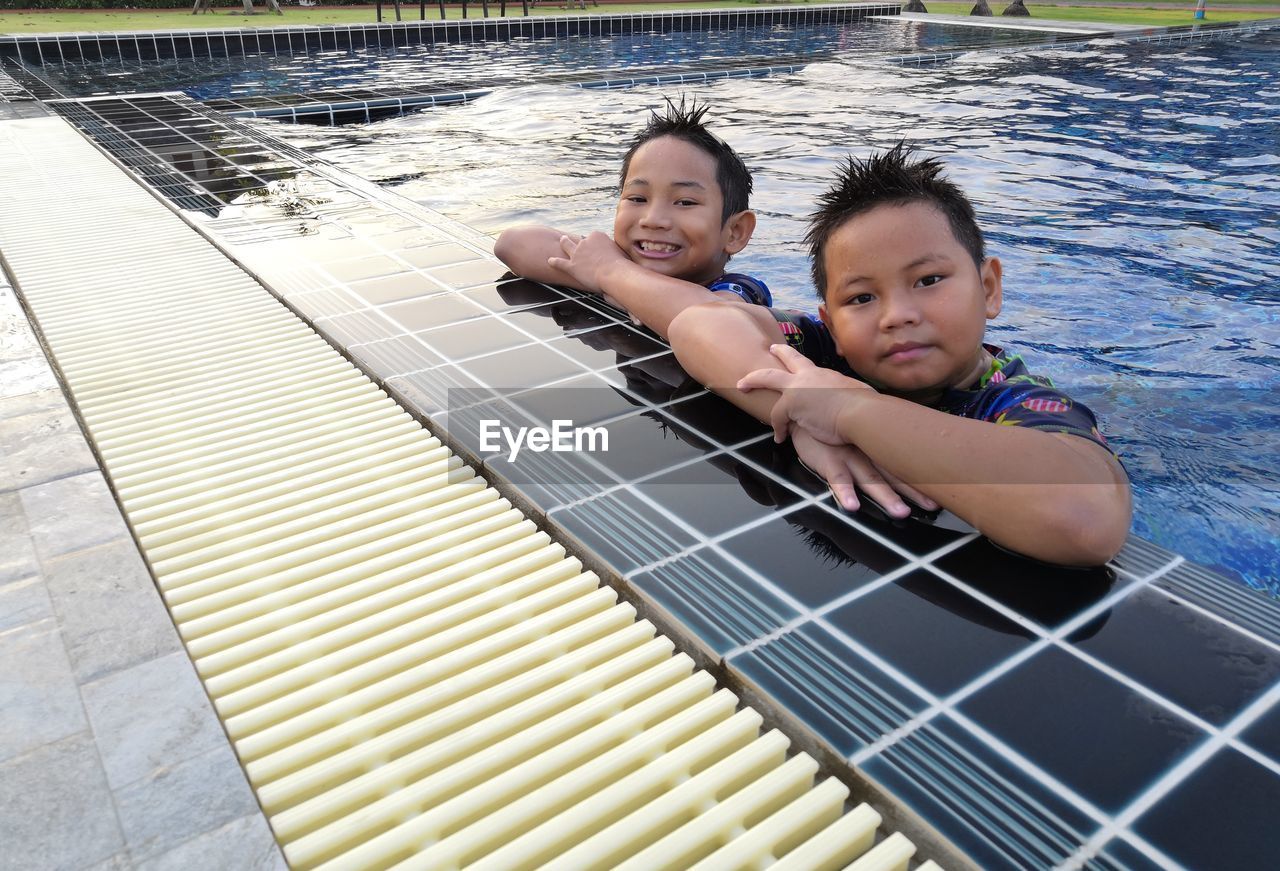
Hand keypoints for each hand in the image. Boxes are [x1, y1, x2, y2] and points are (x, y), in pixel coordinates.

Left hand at [546, 231, 628, 295]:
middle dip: (579, 241)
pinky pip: (559, 263)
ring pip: (566, 245)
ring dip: (564, 243)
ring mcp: (577, 253)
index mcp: (597, 236)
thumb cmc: (622, 265)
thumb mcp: (622, 253)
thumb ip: (618, 252)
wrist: (614, 274)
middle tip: (577, 241)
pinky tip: (550, 261)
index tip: (597, 249)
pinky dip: (554, 262)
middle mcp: (585, 242)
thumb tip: (622, 257)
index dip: (594, 244)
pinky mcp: (571, 266)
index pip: (592, 237)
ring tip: (562, 240)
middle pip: (579, 240)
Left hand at [737, 344, 871, 444]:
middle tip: (769, 349)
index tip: (790, 355)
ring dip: (753, 381)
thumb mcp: (854, 395)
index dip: (797, 360)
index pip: (807, 365)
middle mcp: (810, 376)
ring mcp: (798, 387)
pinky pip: (777, 417)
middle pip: (787, 358)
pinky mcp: (791, 404)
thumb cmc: (865, 408)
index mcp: (825, 375)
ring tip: (742, 387)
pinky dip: (778, 428)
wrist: (860, 413)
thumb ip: (846, 396)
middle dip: (775, 353)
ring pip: (768, 378)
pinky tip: (780, 437)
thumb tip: (856, 401)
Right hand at [791, 429, 935, 517]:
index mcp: (875, 448)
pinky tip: (851, 507)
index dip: (921, 479)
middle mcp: (867, 453)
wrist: (804, 409)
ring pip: (870, 479)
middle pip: (894, 475)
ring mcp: (849, 457)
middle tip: (933, 506)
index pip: (903, 465)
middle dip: (913, 491)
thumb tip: (894, 456)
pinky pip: (837, 479)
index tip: (943, 492)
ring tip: (900, 513)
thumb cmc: (830, 425)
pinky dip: (844, 493)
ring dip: (886, 496)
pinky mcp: (828, 460)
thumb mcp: (854, 435)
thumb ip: (871, 447)